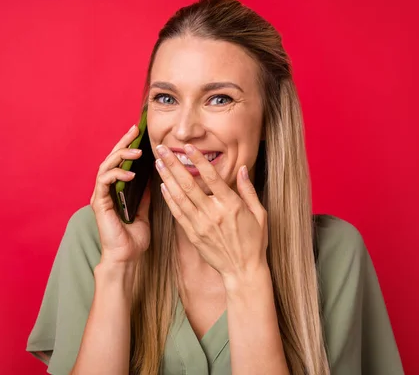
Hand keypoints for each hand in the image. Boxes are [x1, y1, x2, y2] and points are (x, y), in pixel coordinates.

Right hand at [90, 125, 150, 264]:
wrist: (127, 257)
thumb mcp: (144, 211)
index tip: (139, 133)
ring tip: (136, 151)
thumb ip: (144, 194)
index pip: (120, 162)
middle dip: (123, 143)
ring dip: (120, 156)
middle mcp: (106, 190)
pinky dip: (116, 174)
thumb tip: (152, 177)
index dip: (128, 146)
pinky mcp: (99, 203)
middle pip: (111, 159)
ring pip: (106, 166)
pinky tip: (130, 173)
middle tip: (134, 130)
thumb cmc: (134, 239)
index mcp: (116, 191)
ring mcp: (101, 196)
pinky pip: (104, 182)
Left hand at [154, 144, 268, 285]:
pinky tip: (162, 187)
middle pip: (189, 184)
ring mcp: (201, 225)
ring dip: (167, 178)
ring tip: (158, 163)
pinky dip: (169, 199)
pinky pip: (178, 214)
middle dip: (174, 164)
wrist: (243, 270)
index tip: (188, 147)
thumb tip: (243, 169)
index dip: (198, 160)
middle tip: (162, 149)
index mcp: (231, 205)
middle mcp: (213, 213)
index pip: (211, 177)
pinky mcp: (193, 235)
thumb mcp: (260, 214)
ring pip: (179, 198)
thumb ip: (249, 191)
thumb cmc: (254, 242)